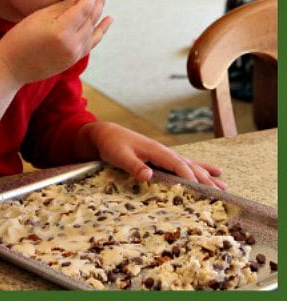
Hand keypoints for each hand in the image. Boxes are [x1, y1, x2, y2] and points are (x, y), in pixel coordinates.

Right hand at [0, 0, 112, 86]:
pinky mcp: (73, 60)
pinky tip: (107, 20)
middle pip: (91, 19)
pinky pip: (91, 43)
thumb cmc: (19, 38)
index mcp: (61, 31)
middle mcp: (71, 44)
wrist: (11, 67)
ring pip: (93, 31)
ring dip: (100, 14)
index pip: (83, 9)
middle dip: (98, 2)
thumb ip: (62, 6)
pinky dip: (100, 31)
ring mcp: (74, 55)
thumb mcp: (38, 17)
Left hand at [80, 121, 225, 188]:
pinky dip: (201, 168)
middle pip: (191, 167)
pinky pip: (186, 164)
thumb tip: (149, 176)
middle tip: (221, 196)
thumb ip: (134, 166)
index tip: (203, 192)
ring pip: (192, 165)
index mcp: (157, 151)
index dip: (191, 178)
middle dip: (206, 181)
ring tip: (224, 187)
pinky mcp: (163, 157)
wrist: (106, 134)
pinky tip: (215, 172)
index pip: (179, 166)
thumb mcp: (120, 156)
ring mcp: (166, 154)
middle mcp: (166, 152)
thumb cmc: (112, 145)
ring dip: (208, 176)